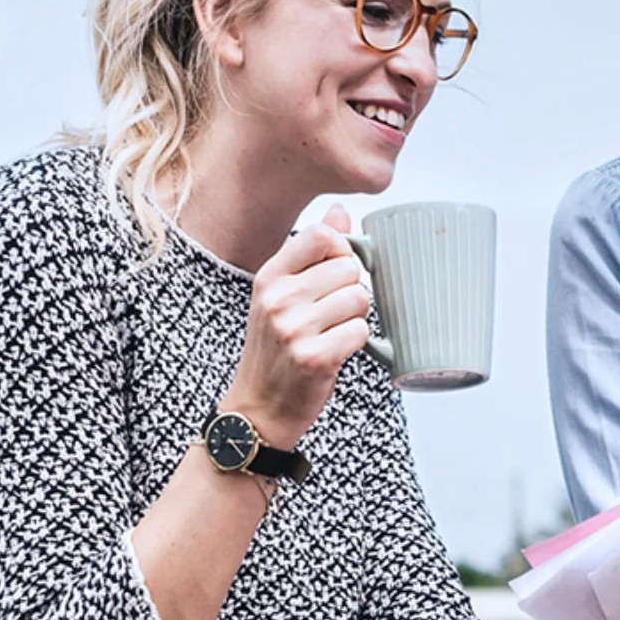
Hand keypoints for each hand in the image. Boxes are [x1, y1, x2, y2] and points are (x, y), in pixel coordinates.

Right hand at [223, 205, 371, 448]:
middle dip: (350, 290)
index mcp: (269, 277)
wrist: (258, 407)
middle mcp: (278, 299)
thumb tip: (340, 211)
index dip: (341, 251)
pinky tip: (334, 351)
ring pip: (359, 298)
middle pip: (348, 268)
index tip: (335, 273)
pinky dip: (355, 343)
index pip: (321, 235)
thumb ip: (311, 253)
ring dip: (354, 318)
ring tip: (331, 333)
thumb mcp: (280, 295)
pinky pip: (360, 331)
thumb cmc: (274, 350)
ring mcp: (295, 328)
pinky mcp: (315, 357)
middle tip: (331, 314)